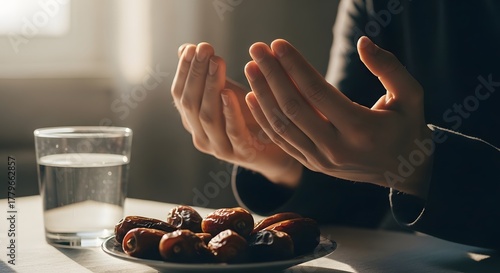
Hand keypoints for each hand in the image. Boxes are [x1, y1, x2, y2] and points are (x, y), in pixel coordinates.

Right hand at [171, 43, 301, 186]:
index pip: (180, 94)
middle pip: (191, 103)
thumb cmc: (249, 117)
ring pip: (208, 117)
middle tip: (204, 49)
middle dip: (196, 73)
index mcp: (193, 122)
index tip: (192, 47)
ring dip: (211, 87)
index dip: (184, 71)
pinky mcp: (243, 153)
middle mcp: (201, 136)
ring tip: (216, 63)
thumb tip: (185, 48)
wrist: (277, 149)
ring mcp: (220, 148)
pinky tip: (230, 93)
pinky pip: (233, 132)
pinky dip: (230, 112)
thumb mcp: (227, 91)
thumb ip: (207, 74)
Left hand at [243, 37, 432, 198]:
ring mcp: (321, 160)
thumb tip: (363, 42)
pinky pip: (282, 141)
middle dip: (271, 75)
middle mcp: (337, 148)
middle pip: (294, 108)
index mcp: (361, 129)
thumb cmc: (407, 128)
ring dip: (262, 95)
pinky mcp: (313, 165)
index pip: (318, 92)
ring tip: (250, 68)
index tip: (278, 44)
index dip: (295, 66)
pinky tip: (252, 97)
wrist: (404, 172)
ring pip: (282, 126)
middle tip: (257, 49)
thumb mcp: (411, 96)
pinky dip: (264, 119)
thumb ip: (389, 68)